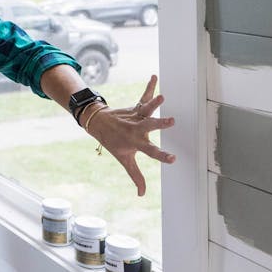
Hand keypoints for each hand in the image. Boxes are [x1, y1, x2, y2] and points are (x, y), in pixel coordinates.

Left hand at [81, 75, 175, 195]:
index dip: (161, 156)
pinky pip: (143, 96)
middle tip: (171, 121)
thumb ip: (135, 176)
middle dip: (159, 124)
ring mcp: (136, 117)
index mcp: (136, 143)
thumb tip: (141, 195)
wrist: (98, 123)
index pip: (150, 152)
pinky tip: (154, 76)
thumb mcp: (124, 160)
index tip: (173, 158)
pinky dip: (149, 87)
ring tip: (162, 97)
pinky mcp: (136, 108)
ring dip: (154, 103)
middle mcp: (136, 129)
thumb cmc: (114, 143)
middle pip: (149, 127)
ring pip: (146, 110)